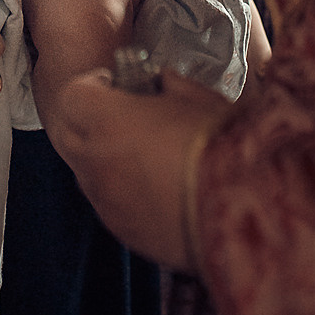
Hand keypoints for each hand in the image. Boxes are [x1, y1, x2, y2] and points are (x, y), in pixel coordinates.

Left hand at [56, 69, 233, 270]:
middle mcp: (97, 162)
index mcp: (109, 120)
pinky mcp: (124, 233)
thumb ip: (171, 83)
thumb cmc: (222, 146)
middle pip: (68, 134)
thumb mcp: (199, 96)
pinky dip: (120, 193)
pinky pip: (108, 206)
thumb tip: (164, 81)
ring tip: (140, 153)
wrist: (246, 211)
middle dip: (87, 121)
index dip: (91, 86)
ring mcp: (107, 202)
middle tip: (120, 115)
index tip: (112, 83)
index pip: (72, 95)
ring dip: (102, 159)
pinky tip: (154, 188)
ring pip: (86, 174)